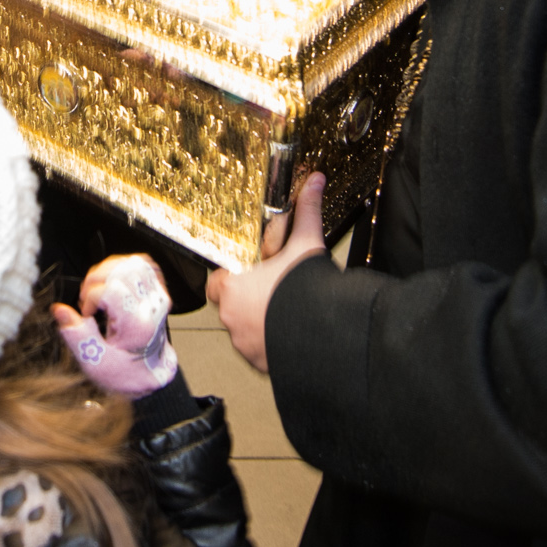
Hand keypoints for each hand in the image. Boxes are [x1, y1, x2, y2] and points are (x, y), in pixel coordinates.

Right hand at [54, 254, 179, 396]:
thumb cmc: (125, 371)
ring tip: (98, 289)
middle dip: (97, 280)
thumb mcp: (95, 362)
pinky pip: (144, 265)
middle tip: (88, 298)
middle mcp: (152, 307)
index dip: (91, 297)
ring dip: (108, 271)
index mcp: (137, 325)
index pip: (112, 290)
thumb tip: (59, 310)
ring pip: (133, 263)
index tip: (86, 313)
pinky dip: (123, 267)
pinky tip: (111, 281)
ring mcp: (158, 297)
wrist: (149, 374)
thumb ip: (76, 336)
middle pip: (123, 271)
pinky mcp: (158, 292)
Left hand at [205, 172, 327, 374]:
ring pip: (245, 330)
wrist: (328, 337)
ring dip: (260, 322)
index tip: (250, 273)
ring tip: (286, 312)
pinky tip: (292, 333)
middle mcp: (231, 319)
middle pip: (232, 305)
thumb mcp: (306, 245)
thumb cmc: (308, 291)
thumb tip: (314, 181)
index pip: (217, 281)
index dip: (233, 275)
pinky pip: (259, 353)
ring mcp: (244, 345)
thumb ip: (307, 212)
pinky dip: (271, 345)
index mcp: (231, 287)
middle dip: (250, 299)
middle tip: (274, 291)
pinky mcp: (260, 365)